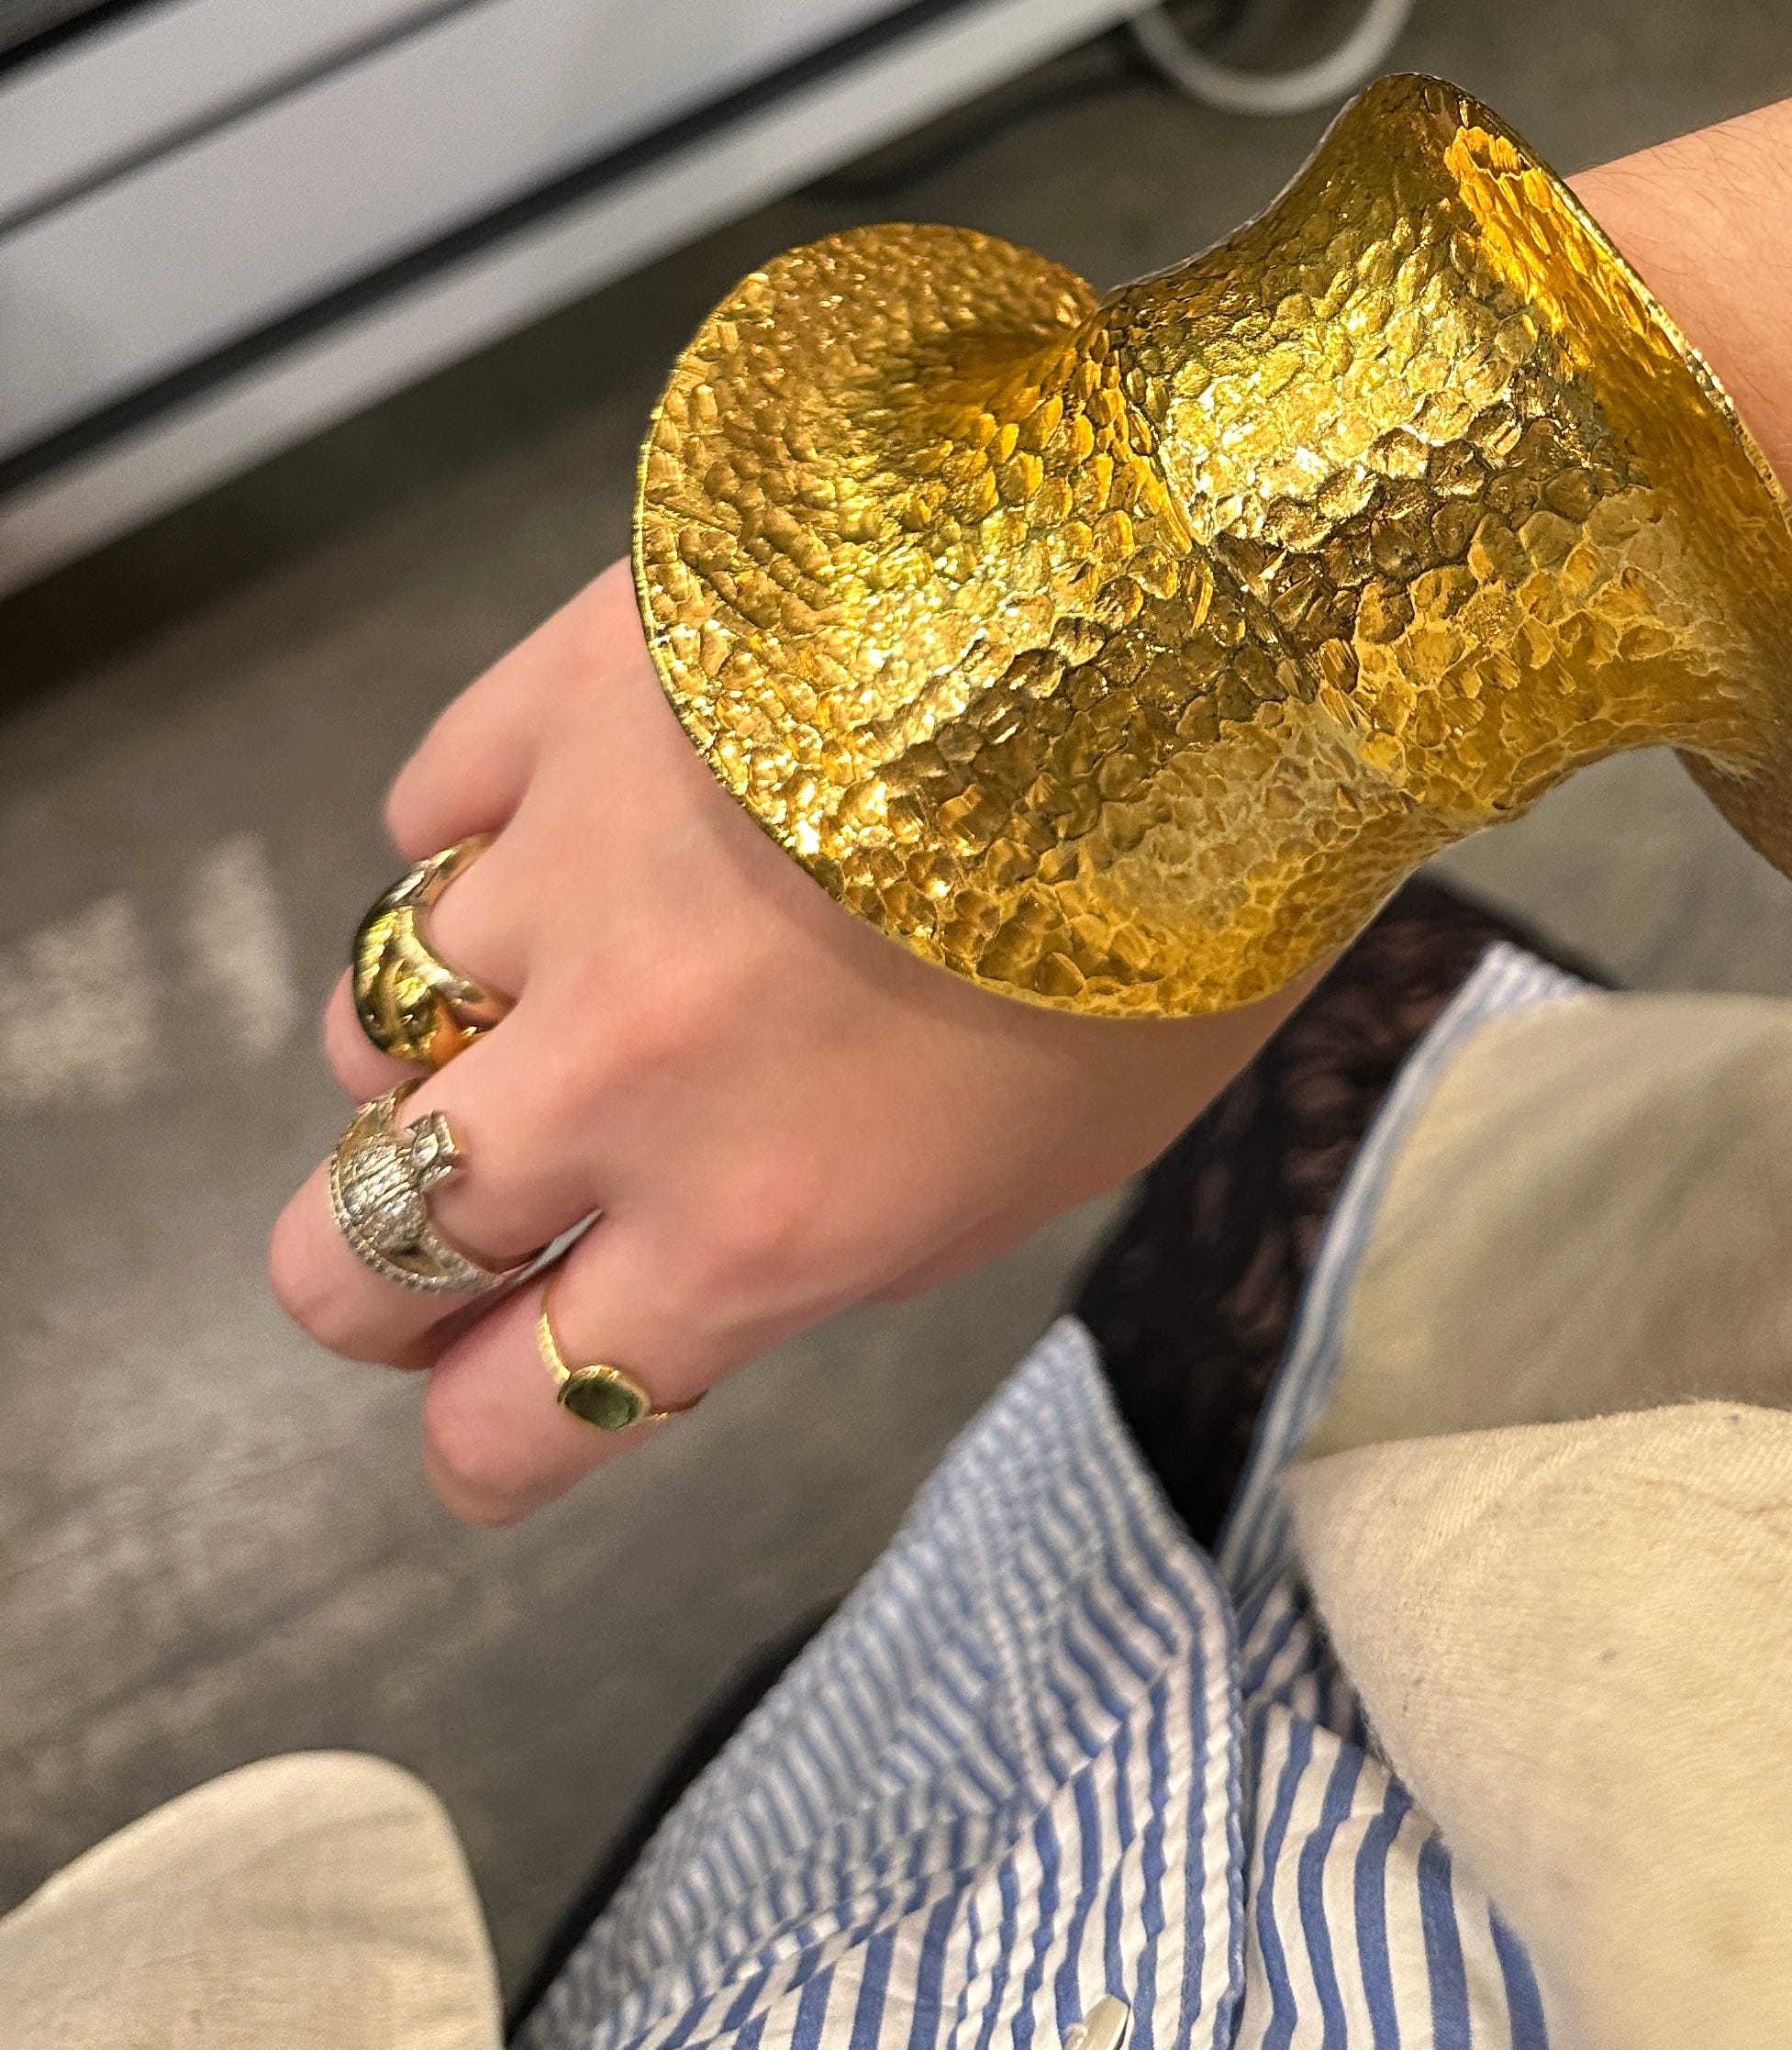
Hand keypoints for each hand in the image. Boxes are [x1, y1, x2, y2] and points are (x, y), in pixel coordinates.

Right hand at [268, 561, 1308, 1522]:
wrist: (1171, 618)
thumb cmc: (1183, 899)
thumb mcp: (1065, 1147)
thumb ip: (868, 1228)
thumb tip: (746, 1250)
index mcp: (759, 1229)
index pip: (516, 1416)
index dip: (487, 1431)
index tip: (496, 1406)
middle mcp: (624, 1081)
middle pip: (351, 1258)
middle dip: (381, 1275)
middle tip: (450, 1227)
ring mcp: (565, 885)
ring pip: (373, 1026)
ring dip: (443, 1034)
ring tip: (542, 986)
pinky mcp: (555, 705)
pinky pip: (430, 811)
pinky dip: (482, 831)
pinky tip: (572, 815)